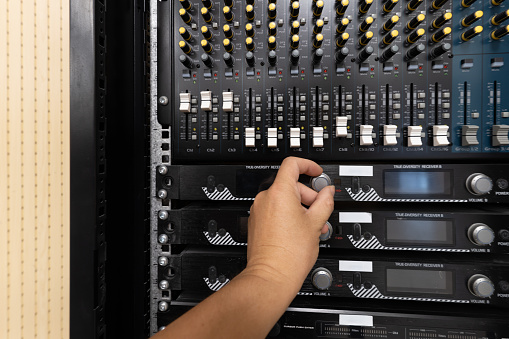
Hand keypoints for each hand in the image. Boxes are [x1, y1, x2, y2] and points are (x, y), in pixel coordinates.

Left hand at [244, 157, 334, 292]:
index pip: (292, 164)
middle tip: (320, 212)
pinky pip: (275, 211)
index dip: (308, 165)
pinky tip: (300, 232)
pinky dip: (289, 216)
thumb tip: (328, 192)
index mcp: (279, 192)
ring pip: (283, 200)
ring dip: (301, 209)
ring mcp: (259, 211)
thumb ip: (325, 202)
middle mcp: (265, 199)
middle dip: (309, 197)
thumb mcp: (315, 223)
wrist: (272, 276)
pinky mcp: (256, 223)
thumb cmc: (289, 254)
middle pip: (290, 185)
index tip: (317, 172)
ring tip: (313, 227)